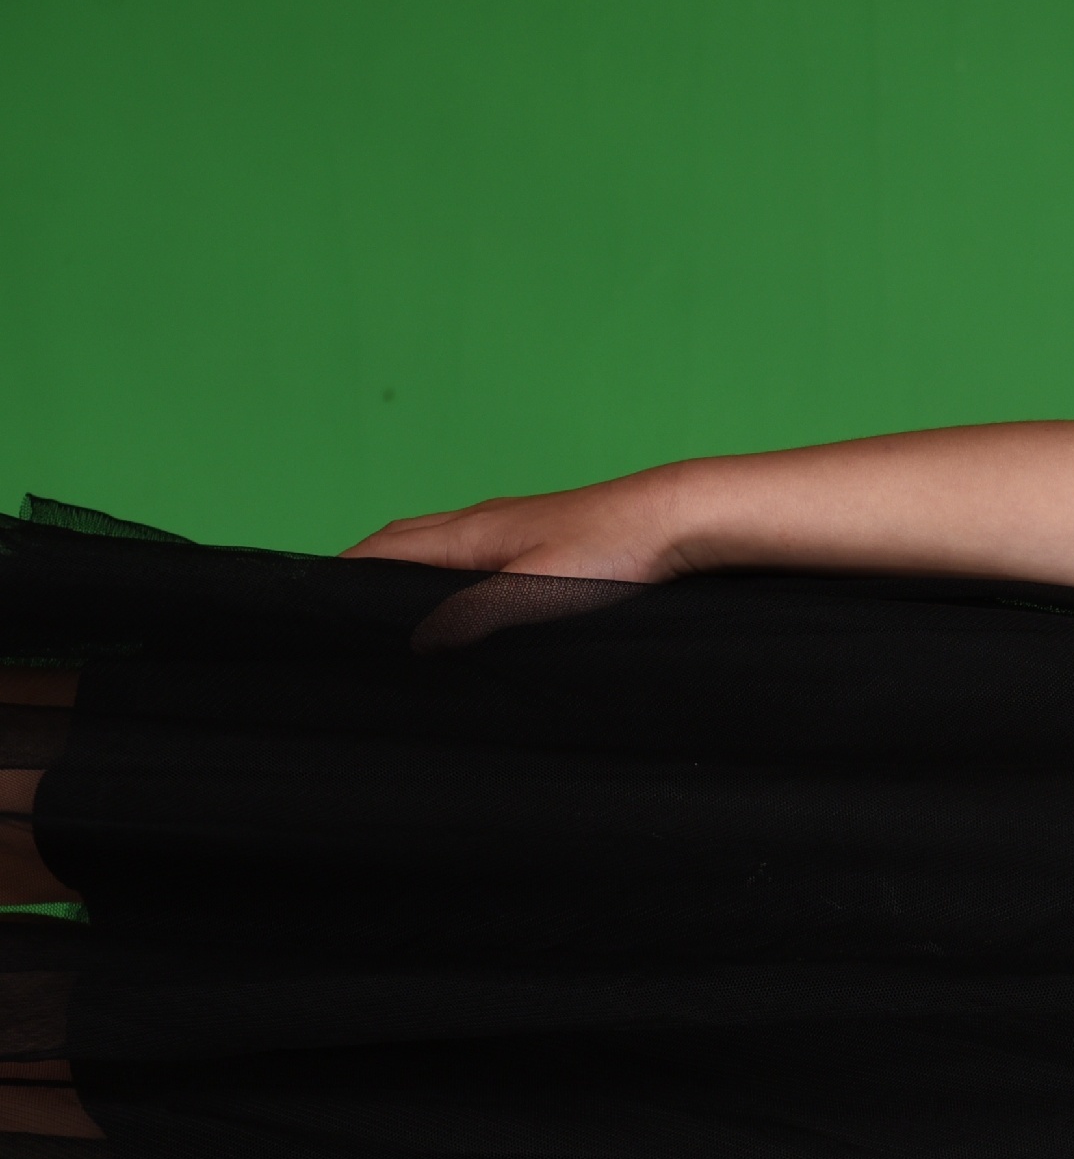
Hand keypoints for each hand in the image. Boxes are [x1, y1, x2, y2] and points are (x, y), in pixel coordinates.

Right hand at [342, 467, 688, 582]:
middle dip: (367, 567)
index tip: (315, 598)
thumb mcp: (536, 589)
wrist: (674, 518)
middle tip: (342, 601)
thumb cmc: (613, 549)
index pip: (385, 550)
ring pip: (439, 540)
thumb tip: (420, 641)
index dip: (347, 573)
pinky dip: (448, 564)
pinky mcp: (544, 534)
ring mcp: (514, 524)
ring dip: (407, 563)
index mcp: (471, 532)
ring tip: (390, 599)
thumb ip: (477, 612)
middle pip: (404, 540)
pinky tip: (466, 587)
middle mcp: (483, 521)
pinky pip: (475, 546)